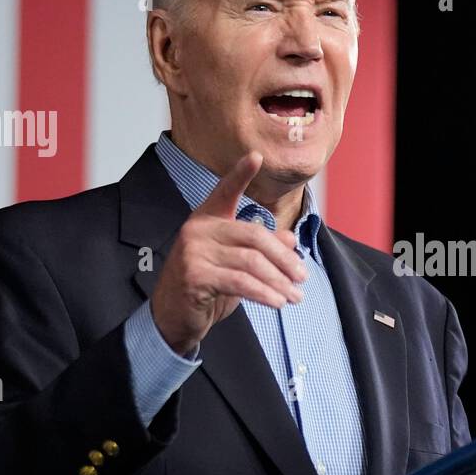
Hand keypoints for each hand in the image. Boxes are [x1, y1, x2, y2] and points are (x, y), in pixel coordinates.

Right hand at [149, 152, 306, 355]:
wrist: (173, 317)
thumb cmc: (206, 287)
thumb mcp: (237, 265)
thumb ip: (261, 249)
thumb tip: (291, 240)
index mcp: (207, 219)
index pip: (225, 191)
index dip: (240, 174)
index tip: (256, 156)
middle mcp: (198, 229)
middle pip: (254, 236)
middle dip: (284, 259)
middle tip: (302, 276)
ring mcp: (193, 251)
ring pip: (251, 262)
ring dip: (279, 281)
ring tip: (295, 296)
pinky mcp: (194, 275)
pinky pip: (240, 282)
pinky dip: (264, 294)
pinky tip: (278, 303)